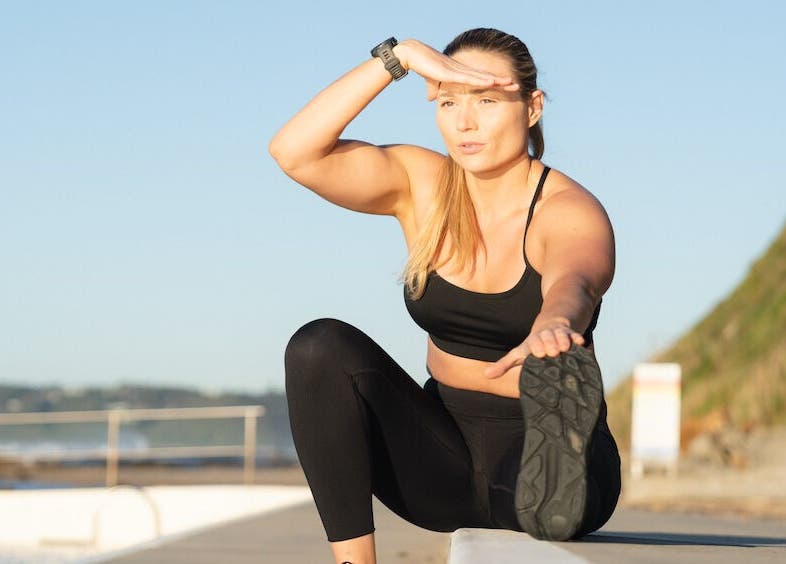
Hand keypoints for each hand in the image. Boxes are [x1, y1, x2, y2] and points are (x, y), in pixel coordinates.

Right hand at [393, 39, 519, 100]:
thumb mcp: (431, 82)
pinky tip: (494, 81)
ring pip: (482, 76)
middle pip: (486, 77)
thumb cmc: (422, 66)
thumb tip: (432, 98)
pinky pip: (470, 78)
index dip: (495, 84)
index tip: (506, 88)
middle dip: (502, 81)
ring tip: (511, 83)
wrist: (412, 55)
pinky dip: (482, 80)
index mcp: (460, 74)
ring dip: (497, 80)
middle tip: (517, 85)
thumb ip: (434, 89)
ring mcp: (459, 70)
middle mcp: (463, 70)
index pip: (481, 80)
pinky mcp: (452, 72)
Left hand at [483, 319, 585, 378]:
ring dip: (562, 340)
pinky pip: (574, 335)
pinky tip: (580, 343)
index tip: (538, 354)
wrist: (550, 324)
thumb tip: (485, 375)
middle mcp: (544, 337)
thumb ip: (503, 365)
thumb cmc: (533, 345)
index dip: (535, 347)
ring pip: (560, 335)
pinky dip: (576, 338)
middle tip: (553, 352)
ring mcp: (557, 334)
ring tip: (564, 348)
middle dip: (549, 344)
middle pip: (546, 338)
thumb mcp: (519, 353)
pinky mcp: (570, 333)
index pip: (532, 344)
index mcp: (532, 342)